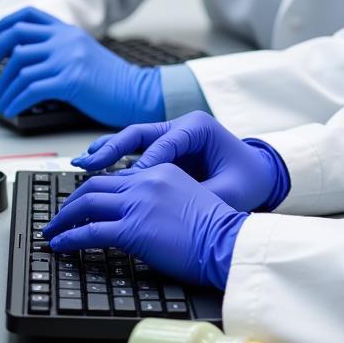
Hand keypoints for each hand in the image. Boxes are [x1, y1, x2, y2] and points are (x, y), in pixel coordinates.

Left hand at [0, 7, 163, 126]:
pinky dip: (15, 100)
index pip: (29, 15)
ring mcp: (68, 58)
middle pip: (17, 36)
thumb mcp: (85, 53)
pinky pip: (30, 89)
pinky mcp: (70, 80)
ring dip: (3, 88)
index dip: (5, 23)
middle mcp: (66, 40)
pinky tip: (12, 109)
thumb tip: (26, 59)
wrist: (138, 92)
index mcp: (69, 31)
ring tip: (1, 103)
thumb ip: (61, 49)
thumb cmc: (112, 80)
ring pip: (19, 67)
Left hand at [43, 163, 246, 289]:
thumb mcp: (187, 200)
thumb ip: (162, 198)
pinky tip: (60, 245)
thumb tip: (142, 214)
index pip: (118, 177)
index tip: (83, 202)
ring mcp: (138, 204)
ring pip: (86, 204)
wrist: (226, 241)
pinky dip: (69, 238)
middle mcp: (146, 181)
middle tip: (59, 215)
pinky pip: (89, 231)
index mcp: (161, 171)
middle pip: (95, 185)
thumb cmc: (215, 229)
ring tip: (52, 230)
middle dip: (71, 201)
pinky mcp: (133, 229)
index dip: (95, 190)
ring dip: (63, 218)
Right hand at [72, 111, 288, 211]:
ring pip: (132, 139)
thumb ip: (203, 199)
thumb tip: (178, 215)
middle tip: (90, 164)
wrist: (259, 173)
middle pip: (140, 133)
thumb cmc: (248, 181)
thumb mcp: (231, 192)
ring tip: (83, 162)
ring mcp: (170, 136)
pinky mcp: (163, 149)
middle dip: (113, 148)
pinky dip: (114, 157)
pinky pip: (134, 150)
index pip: (166, 143)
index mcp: (199, 128)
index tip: (130, 183)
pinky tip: (93, 168)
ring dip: (107, 150)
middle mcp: (181, 127)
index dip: (146, 164)